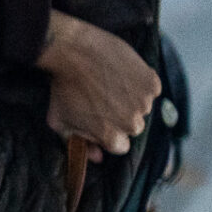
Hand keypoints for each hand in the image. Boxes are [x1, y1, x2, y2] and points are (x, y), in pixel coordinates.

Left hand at [37, 10, 160, 161]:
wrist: (74, 53)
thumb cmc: (63, 89)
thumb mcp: (60, 123)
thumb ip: (79, 143)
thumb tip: (97, 157)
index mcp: (112, 138)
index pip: (120, 145)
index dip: (109, 133)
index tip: (101, 120)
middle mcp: (132, 124)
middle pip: (133, 127)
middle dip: (121, 117)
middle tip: (105, 100)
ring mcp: (144, 102)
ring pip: (143, 107)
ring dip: (132, 99)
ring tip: (112, 85)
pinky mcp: (151, 81)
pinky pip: (151, 88)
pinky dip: (140, 83)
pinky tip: (122, 75)